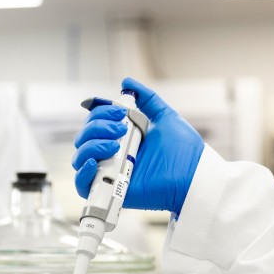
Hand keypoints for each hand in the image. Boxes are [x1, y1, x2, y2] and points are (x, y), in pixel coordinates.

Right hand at [73, 77, 204, 215]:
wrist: (193, 176)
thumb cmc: (184, 151)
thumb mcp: (165, 117)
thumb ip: (147, 99)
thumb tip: (127, 82)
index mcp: (122, 137)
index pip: (95, 122)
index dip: (101, 113)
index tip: (121, 112)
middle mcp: (112, 154)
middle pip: (84, 137)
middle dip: (97, 127)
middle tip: (121, 129)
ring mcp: (110, 172)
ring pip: (80, 157)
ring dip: (92, 145)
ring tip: (115, 146)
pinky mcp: (110, 191)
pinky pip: (81, 185)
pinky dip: (82, 173)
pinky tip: (94, 162)